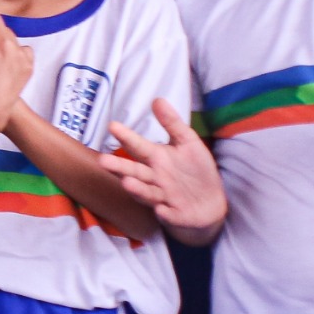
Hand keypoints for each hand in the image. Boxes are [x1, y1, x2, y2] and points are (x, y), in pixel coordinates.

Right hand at [99, 98, 228, 235]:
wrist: (210, 202)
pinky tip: (162, 210)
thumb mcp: (188, 143)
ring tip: (128, 183)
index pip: (138, 146)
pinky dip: (165, 213)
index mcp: (156, 158)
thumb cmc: (195, 170)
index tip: (112, 125)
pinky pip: (169, 214)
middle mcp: (154, 177)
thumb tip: (157, 99)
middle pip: (134, 171)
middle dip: (119, 167)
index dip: (126, 137)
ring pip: (147, 193)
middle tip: (103, 161)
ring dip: (137, 189)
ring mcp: (162, 197)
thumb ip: (172, 123)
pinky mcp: (175, 214)